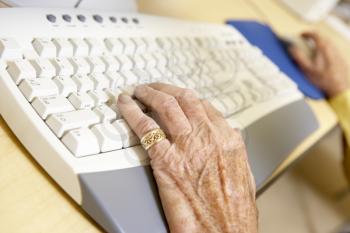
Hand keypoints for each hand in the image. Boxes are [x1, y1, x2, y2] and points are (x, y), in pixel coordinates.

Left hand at [117, 83, 257, 232]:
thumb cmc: (235, 214)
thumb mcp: (244, 177)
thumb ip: (233, 152)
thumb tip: (229, 137)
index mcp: (228, 140)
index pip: (204, 106)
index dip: (186, 98)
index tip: (177, 97)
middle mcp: (208, 137)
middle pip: (184, 99)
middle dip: (166, 89)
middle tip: (155, 88)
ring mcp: (186, 146)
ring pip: (165, 105)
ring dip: (149, 93)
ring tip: (140, 91)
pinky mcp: (166, 161)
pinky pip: (145, 127)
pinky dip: (132, 111)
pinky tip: (124, 104)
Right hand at [289, 31, 349, 97]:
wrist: (340, 88)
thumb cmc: (323, 80)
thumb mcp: (307, 70)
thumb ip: (299, 57)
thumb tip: (292, 49)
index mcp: (323, 48)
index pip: (315, 34)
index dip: (306, 33)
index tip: (301, 35)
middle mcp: (332, 47)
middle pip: (322, 37)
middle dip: (312, 37)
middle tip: (304, 41)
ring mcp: (337, 52)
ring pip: (327, 43)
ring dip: (318, 43)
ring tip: (311, 48)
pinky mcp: (340, 58)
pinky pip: (331, 49)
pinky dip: (324, 49)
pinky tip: (320, 57)